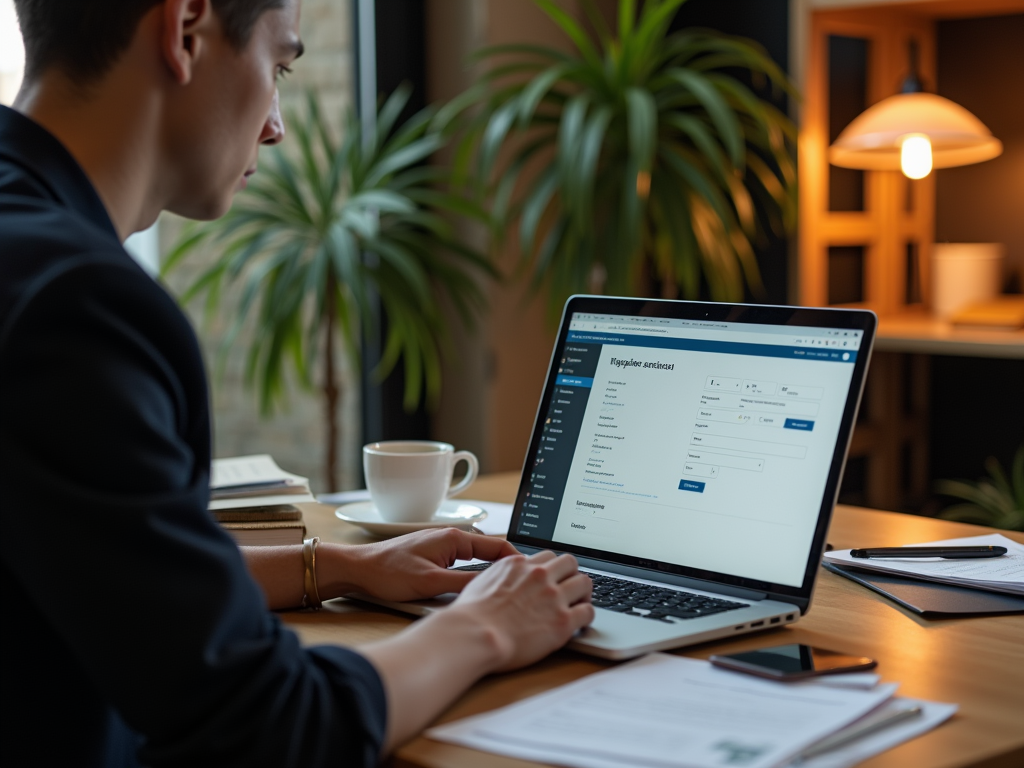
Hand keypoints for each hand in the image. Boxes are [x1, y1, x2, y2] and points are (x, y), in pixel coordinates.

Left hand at [319, 528, 519, 601]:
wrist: (358, 570)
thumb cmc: (388, 573)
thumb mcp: (430, 583)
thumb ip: (464, 584)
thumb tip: (493, 587)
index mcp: (454, 538)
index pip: (498, 545)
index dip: (517, 561)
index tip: (531, 576)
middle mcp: (450, 538)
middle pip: (490, 552)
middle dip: (506, 569)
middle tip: (522, 587)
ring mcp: (442, 547)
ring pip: (476, 560)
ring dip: (489, 572)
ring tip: (504, 590)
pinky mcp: (434, 557)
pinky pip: (463, 564)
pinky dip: (473, 575)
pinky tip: (476, 590)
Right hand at [447, 550, 594, 671]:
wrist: (476, 634)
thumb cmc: (471, 615)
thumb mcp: (481, 582)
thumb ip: (499, 576)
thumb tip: (503, 580)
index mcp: (519, 564)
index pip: (547, 556)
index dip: (552, 568)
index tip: (553, 578)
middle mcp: (539, 575)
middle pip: (570, 563)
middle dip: (571, 575)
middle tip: (570, 588)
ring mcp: (553, 597)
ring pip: (585, 583)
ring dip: (583, 593)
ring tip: (579, 604)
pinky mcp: (563, 621)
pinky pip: (588, 611)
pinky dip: (587, 616)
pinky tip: (580, 623)